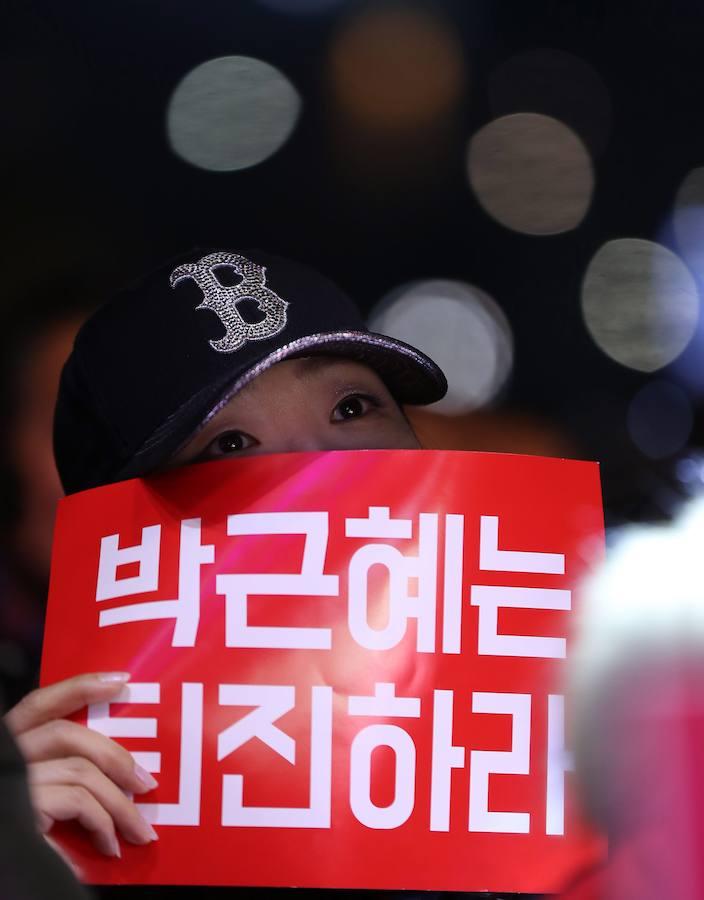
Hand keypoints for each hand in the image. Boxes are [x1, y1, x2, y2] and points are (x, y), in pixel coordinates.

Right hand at [5, 672, 158, 857]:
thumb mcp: (28, 796)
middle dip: (115, 757)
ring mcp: (12, 782)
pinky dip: (102, 824)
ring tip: (139, 832)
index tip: (121, 680)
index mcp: (6, 748)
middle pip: (66, 735)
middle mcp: (6, 758)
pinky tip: (109, 847)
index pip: (38, 703)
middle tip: (147, 784)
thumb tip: (113, 775)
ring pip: (82, 772)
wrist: (3, 875)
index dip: (79, 687)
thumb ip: (54, 774)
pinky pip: (79, 802)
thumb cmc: (14, 842)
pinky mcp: (22, 810)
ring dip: (120, 805)